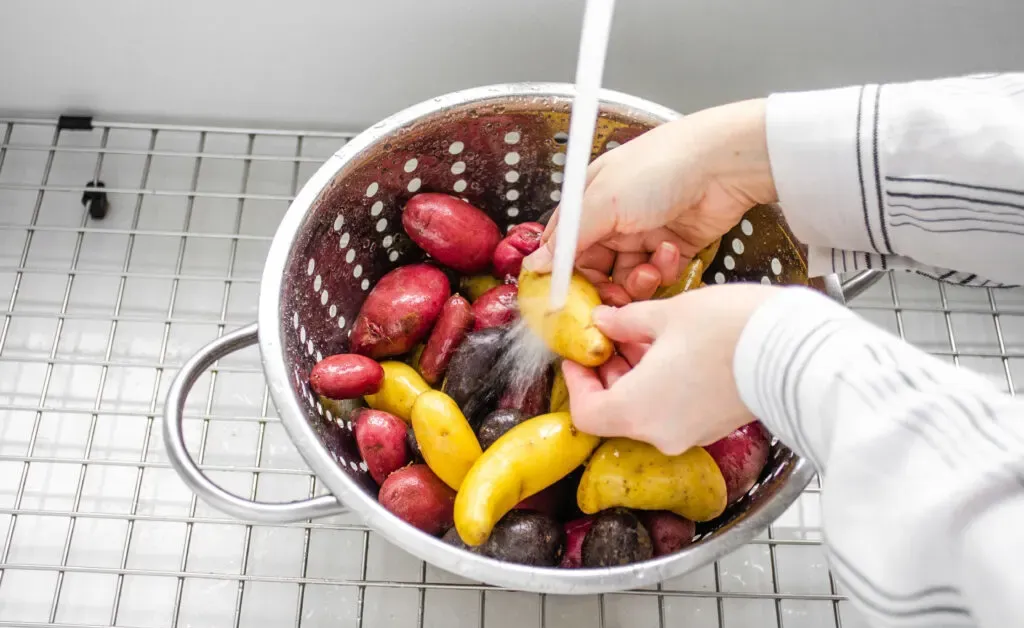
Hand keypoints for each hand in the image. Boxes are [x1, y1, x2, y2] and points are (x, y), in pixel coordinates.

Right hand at [524, 99, 776, 304]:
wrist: (723, 163)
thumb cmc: (659, 167)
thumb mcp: (602, 202)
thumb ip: (568, 239)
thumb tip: (535, 263)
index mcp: (589, 202)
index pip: (564, 248)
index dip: (563, 276)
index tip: (565, 302)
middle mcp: (613, 219)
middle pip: (595, 270)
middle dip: (602, 288)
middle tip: (611, 299)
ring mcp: (644, 234)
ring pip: (627, 278)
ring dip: (635, 281)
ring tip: (647, 270)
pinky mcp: (673, 247)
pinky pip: (657, 275)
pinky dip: (662, 271)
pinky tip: (670, 252)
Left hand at [563, 283, 778, 454]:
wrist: (796, 349)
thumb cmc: (730, 330)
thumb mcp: (666, 314)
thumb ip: (626, 322)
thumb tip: (605, 322)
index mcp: (636, 410)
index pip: (586, 414)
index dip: (577, 383)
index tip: (581, 356)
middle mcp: (661, 433)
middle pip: (616, 414)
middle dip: (610, 376)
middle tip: (613, 339)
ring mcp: (691, 434)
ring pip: (647, 412)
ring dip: (638, 379)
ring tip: (646, 338)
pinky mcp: (715, 426)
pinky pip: (675, 412)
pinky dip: (665, 387)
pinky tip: (675, 351)